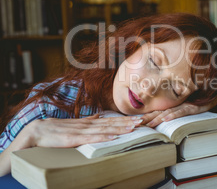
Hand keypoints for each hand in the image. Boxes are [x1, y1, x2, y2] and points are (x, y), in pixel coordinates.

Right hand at [24, 114, 142, 147]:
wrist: (36, 132)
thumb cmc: (56, 129)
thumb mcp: (75, 124)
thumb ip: (88, 121)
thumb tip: (99, 116)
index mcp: (89, 122)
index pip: (110, 120)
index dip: (125, 119)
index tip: (137, 119)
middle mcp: (88, 125)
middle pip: (111, 123)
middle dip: (127, 122)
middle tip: (142, 121)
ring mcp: (81, 131)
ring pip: (104, 129)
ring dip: (120, 128)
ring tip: (133, 128)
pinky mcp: (74, 138)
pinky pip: (91, 138)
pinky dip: (103, 137)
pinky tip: (113, 137)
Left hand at [141, 102, 214, 127]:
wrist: (215, 96)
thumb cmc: (200, 102)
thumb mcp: (187, 108)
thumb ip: (177, 112)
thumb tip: (165, 119)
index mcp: (173, 106)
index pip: (157, 112)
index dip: (147, 116)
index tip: (137, 121)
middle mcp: (176, 105)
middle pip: (159, 112)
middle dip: (148, 118)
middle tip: (137, 124)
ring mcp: (184, 106)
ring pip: (168, 113)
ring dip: (157, 119)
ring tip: (149, 124)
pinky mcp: (192, 108)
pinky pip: (181, 112)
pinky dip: (173, 115)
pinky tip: (166, 119)